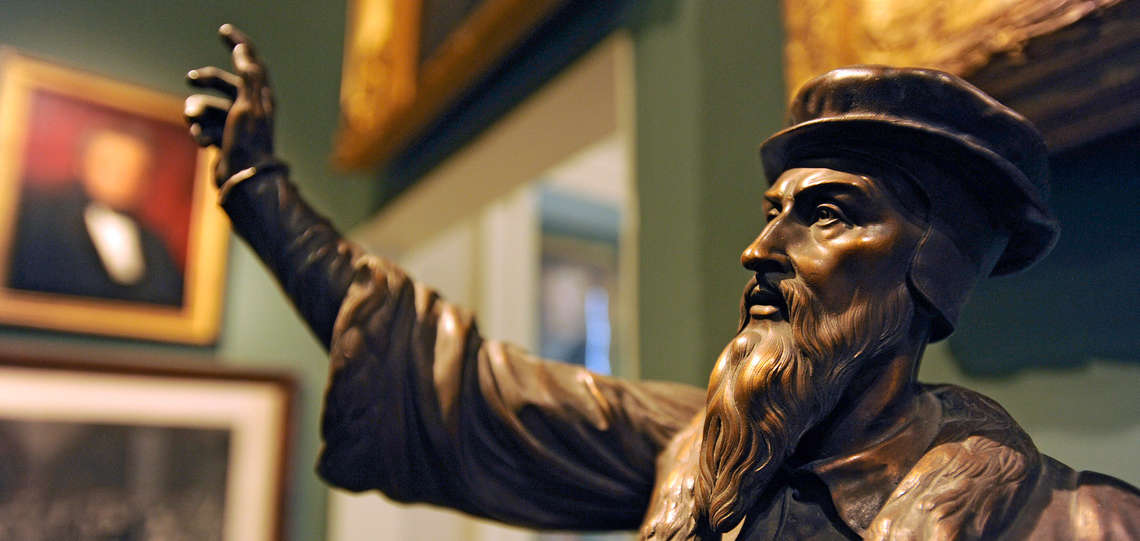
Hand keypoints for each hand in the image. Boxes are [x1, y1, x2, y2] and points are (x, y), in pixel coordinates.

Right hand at [184, 24, 275, 184]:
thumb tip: (243, 50)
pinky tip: (204, 143)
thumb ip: (248, 77)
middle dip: (204, 80)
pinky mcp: (222, 140)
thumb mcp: (248, 105)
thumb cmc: (248, 143)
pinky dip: (200, 132)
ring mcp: (234, 124)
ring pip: (207, 106)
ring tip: (196, 125)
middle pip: (222, 82)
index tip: (224, 31)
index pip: (251, 62)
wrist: (243, 181)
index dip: (239, 44)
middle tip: (190, 79)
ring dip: (197, 114)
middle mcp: (248, 108)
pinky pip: (203, 127)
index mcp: (260, 96)